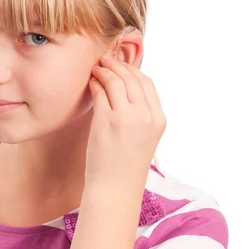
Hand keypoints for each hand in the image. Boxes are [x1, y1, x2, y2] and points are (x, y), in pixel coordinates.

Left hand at [85, 55, 166, 189]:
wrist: (115, 188)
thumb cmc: (125, 165)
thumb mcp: (144, 137)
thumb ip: (140, 114)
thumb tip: (125, 89)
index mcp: (158, 119)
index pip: (147, 83)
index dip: (132, 70)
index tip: (121, 66)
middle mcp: (146, 116)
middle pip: (132, 77)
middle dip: (117, 65)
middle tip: (104, 60)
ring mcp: (127, 117)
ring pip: (116, 81)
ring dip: (104, 70)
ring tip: (95, 68)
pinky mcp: (107, 121)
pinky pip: (101, 92)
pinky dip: (95, 83)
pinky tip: (90, 82)